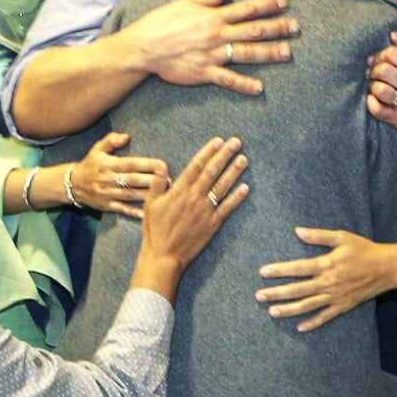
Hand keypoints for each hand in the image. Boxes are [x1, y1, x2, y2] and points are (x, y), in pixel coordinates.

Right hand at [71, 132, 169, 218]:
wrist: (70, 185)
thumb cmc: (90, 164)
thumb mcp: (97, 149)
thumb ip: (111, 140)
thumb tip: (126, 136)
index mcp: (109, 164)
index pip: (131, 164)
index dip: (148, 164)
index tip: (163, 165)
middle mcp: (108, 179)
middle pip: (133, 180)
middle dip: (152, 181)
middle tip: (170, 180)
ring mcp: (107, 194)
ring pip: (130, 195)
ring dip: (148, 195)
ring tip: (165, 193)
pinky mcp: (106, 206)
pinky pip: (122, 209)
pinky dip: (134, 212)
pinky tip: (148, 213)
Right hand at [117, 0, 298, 94]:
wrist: (143, 48)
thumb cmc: (161, 22)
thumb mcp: (185, 3)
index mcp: (213, 16)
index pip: (247, 8)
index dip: (268, 5)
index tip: (285, 3)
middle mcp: (217, 34)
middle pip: (254, 30)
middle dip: (277, 28)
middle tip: (296, 28)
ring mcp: (212, 55)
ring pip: (247, 53)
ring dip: (269, 53)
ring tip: (288, 53)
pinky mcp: (204, 73)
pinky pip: (228, 79)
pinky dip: (244, 84)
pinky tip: (260, 88)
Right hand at [137, 137, 248, 279]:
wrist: (163, 256)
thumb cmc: (155, 230)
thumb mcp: (150, 204)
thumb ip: (157, 183)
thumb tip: (162, 165)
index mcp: (178, 191)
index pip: (196, 166)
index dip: (208, 152)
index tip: (218, 140)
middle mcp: (194, 197)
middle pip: (212, 171)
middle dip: (225, 155)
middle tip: (236, 142)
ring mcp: (205, 211)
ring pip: (222, 187)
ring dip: (234, 172)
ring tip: (243, 159)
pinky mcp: (212, 224)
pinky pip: (227, 208)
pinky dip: (237, 197)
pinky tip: (246, 187)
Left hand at [255, 228, 396, 332]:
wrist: (387, 268)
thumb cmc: (364, 250)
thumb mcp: (342, 237)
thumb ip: (319, 236)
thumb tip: (298, 231)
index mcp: (327, 264)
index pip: (298, 268)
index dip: (279, 270)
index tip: (262, 273)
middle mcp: (328, 283)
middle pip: (298, 290)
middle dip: (277, 293)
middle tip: (259, 296)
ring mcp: (336, 297)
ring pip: (308, 305)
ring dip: (289, 310)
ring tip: (272, 312)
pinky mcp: (343, 306)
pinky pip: (325, 317)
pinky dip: (312, 323)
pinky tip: (299, 327)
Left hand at [366, 31, 396, 131]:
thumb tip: (392, 35)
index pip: (392, 55)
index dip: (382, 53)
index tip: (381, 57)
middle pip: (382, 71)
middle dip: (375, 67)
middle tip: (375, 69)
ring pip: (378, 90)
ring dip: (373, 84)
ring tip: (377, 82)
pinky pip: (377, 111)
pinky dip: (371, 101)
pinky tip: (374, 96)